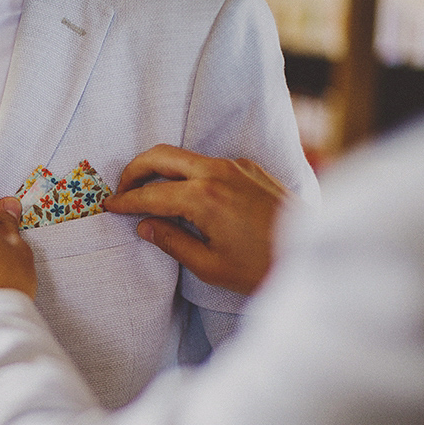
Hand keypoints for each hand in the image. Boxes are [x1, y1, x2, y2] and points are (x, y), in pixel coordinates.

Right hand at [104, 144, 290, 294]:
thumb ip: (172, 241)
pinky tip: (184, 194)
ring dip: (160, 169)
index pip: (151, 194)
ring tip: (148, 193)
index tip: (109, 207)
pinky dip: (187, 172)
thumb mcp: (210, 265)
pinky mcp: (250, 168)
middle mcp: (218, 173)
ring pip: (185, 156)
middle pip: (161, 156)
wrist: (314, 256)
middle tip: (121, 190)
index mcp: (204, 198)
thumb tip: (145, 226)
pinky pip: (208, 162)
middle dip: (135, 170)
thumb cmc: (262, 268)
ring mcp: (236, 166)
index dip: (126, 201)